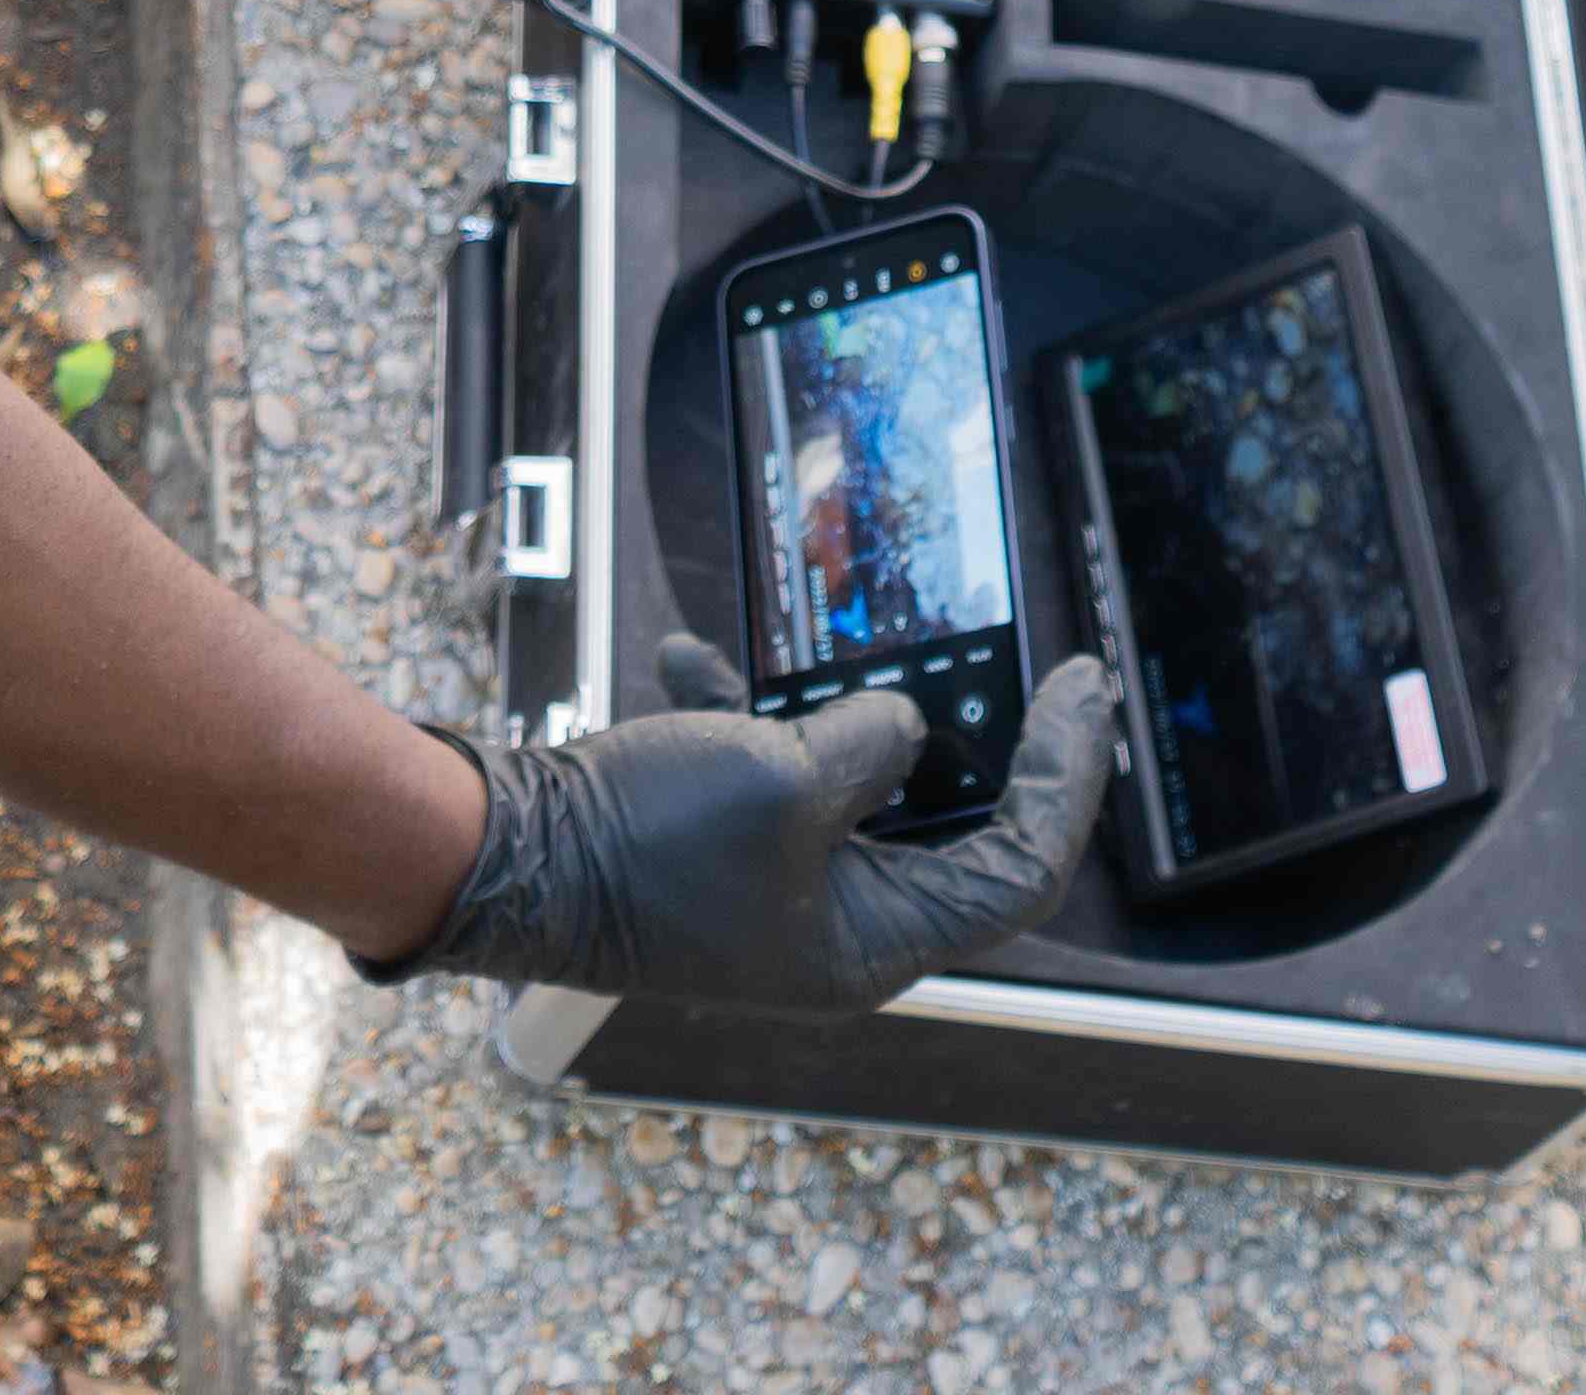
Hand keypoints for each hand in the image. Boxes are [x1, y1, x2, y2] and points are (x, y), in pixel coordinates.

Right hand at [370, 635, 1108, 1014]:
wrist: (498, 855)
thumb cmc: (643, 842)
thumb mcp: (783, 780)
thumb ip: (869, 746)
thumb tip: (907, 726)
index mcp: (872, 942)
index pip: (1019, 870)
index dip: (1068, 778)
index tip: (1086, 686)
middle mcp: (834, 924)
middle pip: (948, 826)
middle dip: (973, 737)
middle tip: (1018, 660)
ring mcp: (773, 885)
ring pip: (856, 785)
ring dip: (846, 709)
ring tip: (843, 644)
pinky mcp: (717, 844)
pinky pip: (764, 766)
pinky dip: (744, 707)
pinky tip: (697, 657)